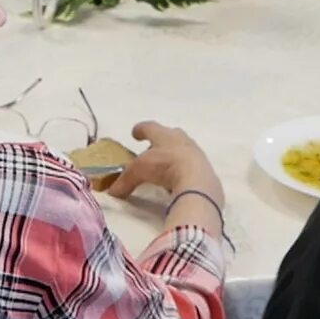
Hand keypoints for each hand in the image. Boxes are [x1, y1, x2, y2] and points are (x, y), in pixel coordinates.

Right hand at [107, 121, 224, 205]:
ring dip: (173, 156)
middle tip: (152, 150)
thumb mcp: (139, 171)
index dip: (141, 130)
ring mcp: (196, 153)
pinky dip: (183, 171)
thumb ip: (125, 180)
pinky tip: (178, 182)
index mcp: (163, 134)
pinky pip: (191, 166)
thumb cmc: (165, 166)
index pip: (149, 127)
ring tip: (165, 168)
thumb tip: (113, 191)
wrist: (197, 181)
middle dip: (160, 142)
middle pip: (170, 135)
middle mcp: (181, 139)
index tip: (135, 134)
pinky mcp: (205, 170)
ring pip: (183, 150)